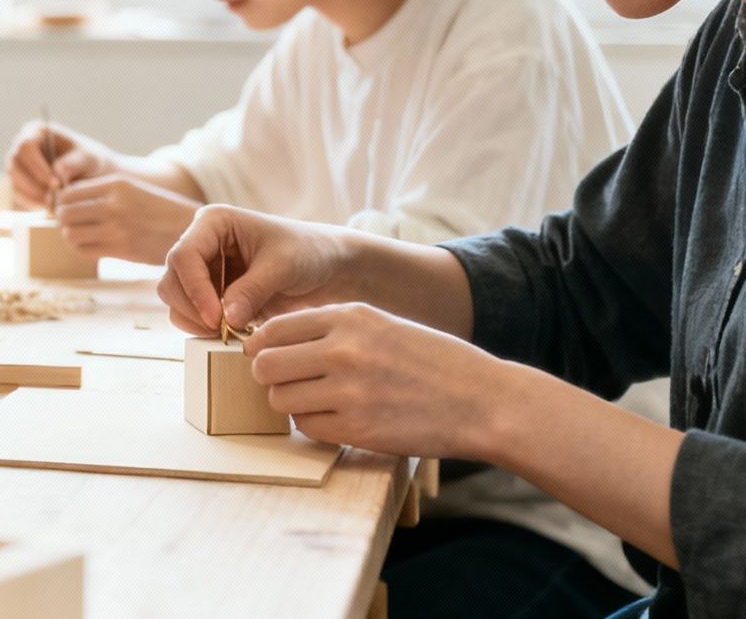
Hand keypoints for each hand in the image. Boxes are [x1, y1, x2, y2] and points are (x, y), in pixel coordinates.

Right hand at [5, 120, 111, 208]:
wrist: (88, 175)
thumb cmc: (88, 161)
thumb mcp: (88, 159)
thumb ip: (74, 163)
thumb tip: (57, 171)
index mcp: (36, 131)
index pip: (25, 146)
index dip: (37, 166)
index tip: (56, 184)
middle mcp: (21, 146)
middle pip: (15, 164)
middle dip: (34, 184)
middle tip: (55, 198)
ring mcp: (17, 165)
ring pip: (15, 181)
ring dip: (34, 195)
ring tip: (55, 203)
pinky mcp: (18, 182)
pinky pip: (18, 194)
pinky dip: (33, 203)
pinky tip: (50, 207)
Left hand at [55, 175, 199, 264]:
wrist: (189, 229)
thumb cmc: (157, 210)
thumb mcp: (131, 190)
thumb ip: (101, 193)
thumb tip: (63, 200)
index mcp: (114, 184)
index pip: (67, 192)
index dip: (61, 202)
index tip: (68, 209)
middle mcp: (112, 204)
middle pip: (63, 213)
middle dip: (63, 220)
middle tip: (73, 224)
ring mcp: (115, 227)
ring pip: (69, 233)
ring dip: (71, 236)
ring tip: (83, 236)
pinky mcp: (120, 249)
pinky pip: (84, 250)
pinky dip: (82, 249)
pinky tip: (93, 246)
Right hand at [157, 205, 355, 334]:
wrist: (329, 267)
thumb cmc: (309, 252)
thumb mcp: (283, 266)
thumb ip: (252, 289)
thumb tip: (225, 318)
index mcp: (213, 223)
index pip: (184, 256)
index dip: (195, 289)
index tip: (217, 318)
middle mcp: (202, 244)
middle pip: (172, 280)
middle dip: (192, 308)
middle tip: (222, 330)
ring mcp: (205, 271)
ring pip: (176, 301)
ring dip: (196, 321)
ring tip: (230, 332)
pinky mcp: (212, 294)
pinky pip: (192, 315)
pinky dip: (205, 328)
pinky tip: (233, 332)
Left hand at [247, 302, 520, 458]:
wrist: (483, 401)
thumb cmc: (432, 362)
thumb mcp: (383, 324)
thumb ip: (333, 327)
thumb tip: (273, 339)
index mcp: (350, 317)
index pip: (273, 329)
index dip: (261, 347)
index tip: (265, 357)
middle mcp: (344, 350)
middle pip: (266, 365)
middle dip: (269, 377)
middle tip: (285, 383)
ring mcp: (349, 391)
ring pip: (280, 399)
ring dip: (290, 404)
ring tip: (315, 402)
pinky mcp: (358, 428)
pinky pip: (306, 427)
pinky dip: (313, 425)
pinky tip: (336, 419)